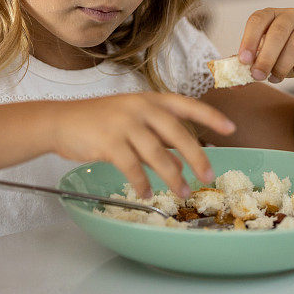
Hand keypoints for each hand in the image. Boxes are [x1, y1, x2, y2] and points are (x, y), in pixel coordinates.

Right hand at [49, 93, 234, 197]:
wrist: (61, 122)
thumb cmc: (100, 121)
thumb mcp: (133, 119)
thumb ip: (157, 136)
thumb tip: (183, 161)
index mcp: (151, 99)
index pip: (188, 105)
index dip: (211, 117)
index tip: (231, 129)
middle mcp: (141, 108)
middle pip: (177, 133)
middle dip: (197, 156)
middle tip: (208, 175)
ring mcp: (124, 123)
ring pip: (157, 153)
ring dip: (172, 176)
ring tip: (182, 192)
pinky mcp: (108, 141)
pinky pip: (132, 167)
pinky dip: (141, 183)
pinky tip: (146, 193)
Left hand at [238, 8, 293, 83]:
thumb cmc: (284, 56)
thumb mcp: (264, 60)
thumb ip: (248, 69)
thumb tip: (232, 84)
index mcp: (271, 15)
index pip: (258, 19)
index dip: (249, 39)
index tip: (243, 60)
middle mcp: (291, 16)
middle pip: (278, 32)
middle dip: (266, 57)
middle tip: (257, 75)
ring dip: (282, 65)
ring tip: (275, 78)